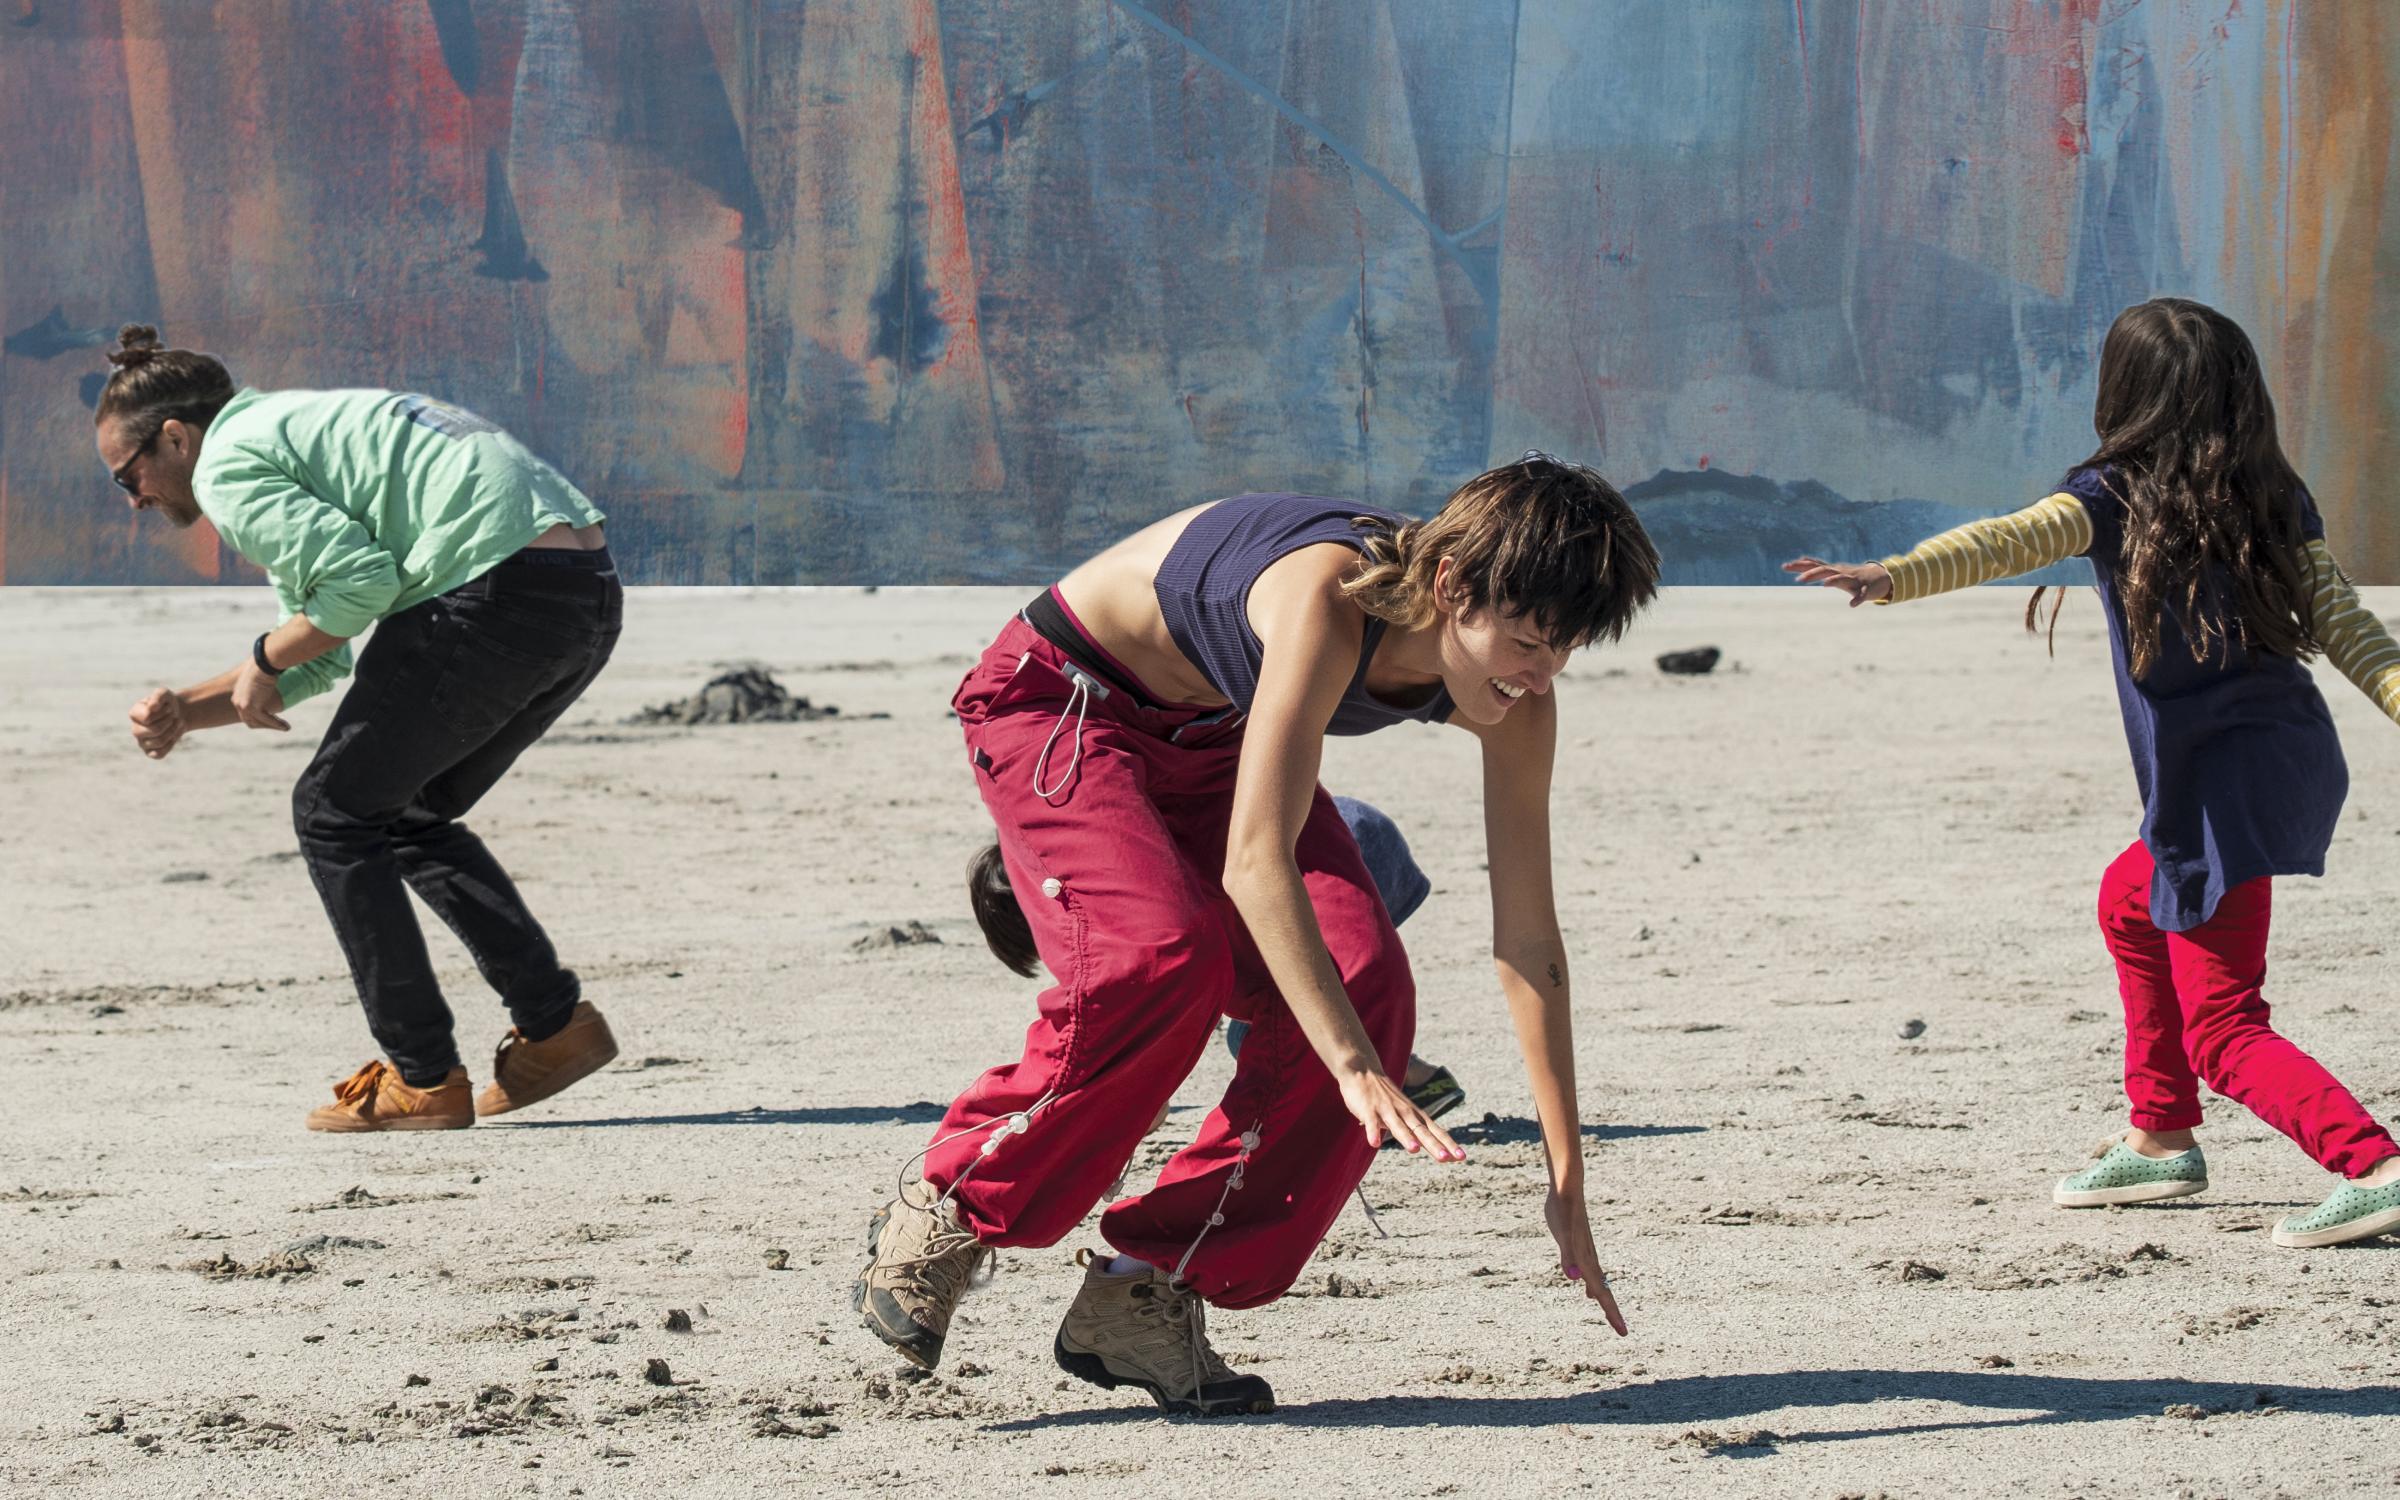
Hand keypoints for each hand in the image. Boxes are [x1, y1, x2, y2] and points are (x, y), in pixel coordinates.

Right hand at [129, 688, 186, 758]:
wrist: (178, 714)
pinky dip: (171, 744)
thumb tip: (152, 707)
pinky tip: (174, 735)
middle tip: (173, 716)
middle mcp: (135, 729)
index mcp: (134, 714)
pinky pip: (159, 754)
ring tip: (177, 723)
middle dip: (169, 722)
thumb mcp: (164, 694)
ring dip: (173, 731)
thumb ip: (158, 696)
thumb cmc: (167, 703)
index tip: (168, 707)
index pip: (147, 718)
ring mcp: (142, 742)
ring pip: (159, 742)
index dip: (162, 712)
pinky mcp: (150, 752)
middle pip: (154, 731)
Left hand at [231, 660, 290, 730]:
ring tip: (285, 727)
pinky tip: (286, 726)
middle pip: (250, 721)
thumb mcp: (259, 678)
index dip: (259, 719)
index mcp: (237, 696)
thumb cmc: (263, 666)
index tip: (271, 720)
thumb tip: (271, 680)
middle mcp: (237, 702)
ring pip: (258, 723)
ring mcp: (243, 706)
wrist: (263, 664)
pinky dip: (277, 724)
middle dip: (265, 725)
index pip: (246, 714)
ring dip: (272, 726)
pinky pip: (266, 720)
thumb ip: (260, 685)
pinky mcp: (252, 707)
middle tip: (279, 726)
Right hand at [1336, 1067, 1465, 1160]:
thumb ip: (1410, 1129)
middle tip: (1446, 1158)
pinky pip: (1371, 1122)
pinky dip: (1373, 1132)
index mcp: (1414, 1114)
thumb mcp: (1401, 1110)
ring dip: (1406, 1138)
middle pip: (1421, 1131)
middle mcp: (1404, 1112)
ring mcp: (1386, 1109)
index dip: (1448, 1144)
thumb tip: (1421, 1146)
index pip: (1435, 1131)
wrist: (1362, 1069)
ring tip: (1415, 1150)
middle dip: (1434, 1145)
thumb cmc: (1383, 1094)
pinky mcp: (1368, 1109)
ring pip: (1398, 1126)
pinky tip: (1374, 1144)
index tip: (1462, 1157)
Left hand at [1545, 1183, 1628, 1334]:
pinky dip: (1592, 1284)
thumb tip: (1573, 1278)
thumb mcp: (1562, 1234)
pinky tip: (1586, 1288)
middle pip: (1604, 1291)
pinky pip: (1590, 1272)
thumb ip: (1567, 1255)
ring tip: (1608, 1313)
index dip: (1612, 1313)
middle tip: (1622, 1331)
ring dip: (1603, 1298)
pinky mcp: (1579, 1245)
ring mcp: (1586, 1252)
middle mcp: (1590, 1259)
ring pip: (1598, 1282)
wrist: (1567, 1188)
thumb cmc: (1562, 1211)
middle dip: (1612, 1312)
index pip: (1602, 1293)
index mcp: (1587, 1261)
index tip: (1623, 1332)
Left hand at [1782, 556, 1890, 606]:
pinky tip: (1852, 605)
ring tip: (1824, 584)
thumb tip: (1802, 559)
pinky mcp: (1866, 589)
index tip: (1784, 566)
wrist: (1881, 577)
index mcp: (1833, 571)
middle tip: (1798, 579)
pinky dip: (1857, 599)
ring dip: (1833, 581)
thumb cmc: (1854, 577)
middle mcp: (1842, 573)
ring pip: (1843, 579)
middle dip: (1812, 574)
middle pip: (1825, 570)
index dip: (1799, 565)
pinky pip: (1862, 594)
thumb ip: (1819, 568)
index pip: (1814, 565)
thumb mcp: (1835, 572)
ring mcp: (1855, 580)